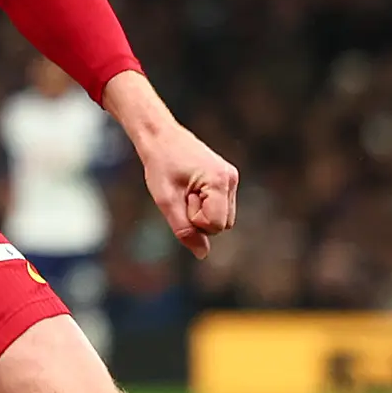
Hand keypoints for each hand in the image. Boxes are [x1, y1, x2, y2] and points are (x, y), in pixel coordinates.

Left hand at [135, 119, 238, 258]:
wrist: (160, 137)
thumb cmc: (160, 166)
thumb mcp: (166, 201)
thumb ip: (184, 230)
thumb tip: (202, 255)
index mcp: (219, 181)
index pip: (215, 225)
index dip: (194, 220)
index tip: (182, 199)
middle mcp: (231, 179)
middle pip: (222, 225)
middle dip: (199, 218)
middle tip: (182, 194)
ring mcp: (231, 178)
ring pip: (223, 218)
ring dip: (202, 212)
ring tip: (186, 191)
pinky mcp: (227, 178)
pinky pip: (220, 206)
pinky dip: (205, 204)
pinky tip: (191, 188)